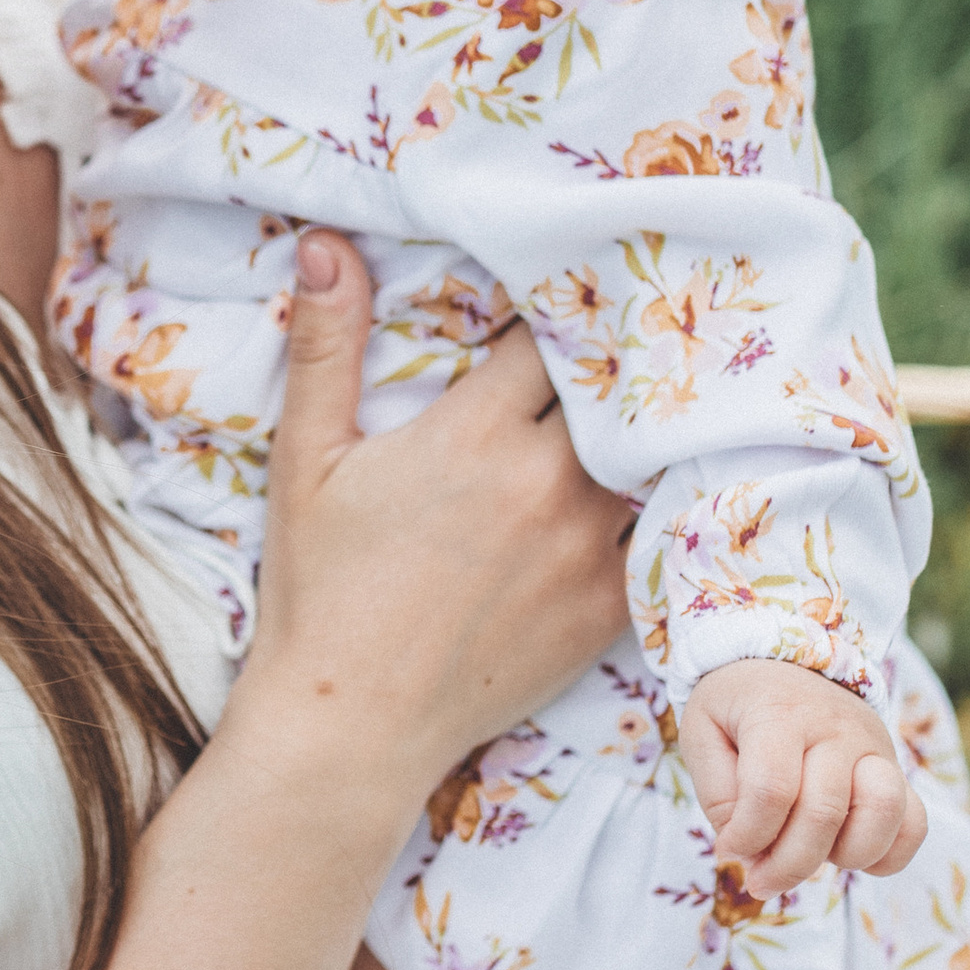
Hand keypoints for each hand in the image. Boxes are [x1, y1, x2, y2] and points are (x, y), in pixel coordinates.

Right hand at [235, 236, 630, 820]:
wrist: (350, 726)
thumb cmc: (319, 589)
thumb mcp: (306, 461)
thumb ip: (325, 347)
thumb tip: (325, 243)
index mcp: (474, 435)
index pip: (550, 333)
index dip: (557, 309)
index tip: (558, 294)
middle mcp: (546, 484)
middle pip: (614, 386)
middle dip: (611, 359)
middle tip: (620, 329)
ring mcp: (588, 549)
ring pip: (651, 453)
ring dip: (644, 426)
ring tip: (653, 398)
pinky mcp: (609, 607)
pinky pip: (662, 533)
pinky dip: (662, 501)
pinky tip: (661, 480)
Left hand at [678, 658, 924, 896]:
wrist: (783, 663)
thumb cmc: (737, 707)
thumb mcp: (702, 733)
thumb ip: (717, 794)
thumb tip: (746, 849)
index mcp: (779, 713)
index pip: (771, 791)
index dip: (747, 837)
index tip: (728, 849)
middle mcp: (836, 727)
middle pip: (823, 813)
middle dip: (787, 865)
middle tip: (760, 880)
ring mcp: (874, 748)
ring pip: (884, 813)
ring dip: (845, 856)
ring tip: (812, 859)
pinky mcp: (895, 769)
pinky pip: (915, 822)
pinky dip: (888, 854)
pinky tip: (847, 856)